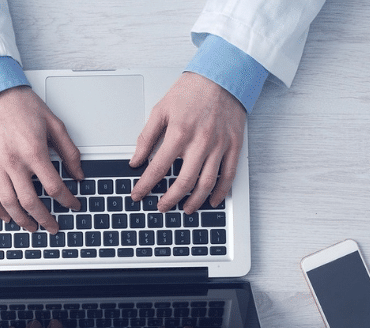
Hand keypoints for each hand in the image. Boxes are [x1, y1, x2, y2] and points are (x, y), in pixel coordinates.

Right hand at [0, 86, 84, 233]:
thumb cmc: (22, 105)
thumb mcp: (54, 124)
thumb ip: (69, 152)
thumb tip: (79, 174)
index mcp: (34, 152)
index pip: (54, 187)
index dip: (67, 201)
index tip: (73, 205)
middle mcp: (14, 161)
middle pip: (31, 202)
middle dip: (45, 219)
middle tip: (53, 227)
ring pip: (9, 203)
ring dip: (22, 220)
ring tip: (32, 227)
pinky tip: (6, 216)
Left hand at [129, 72, 246, 213]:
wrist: (222, 76)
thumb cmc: (191, 91)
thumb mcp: (161, 109)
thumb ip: (146, 137)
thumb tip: (136, 160)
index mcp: (179, 133)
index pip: (158, 168)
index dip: (145, 185)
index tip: (138, 195)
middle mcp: (200, 142)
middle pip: (184, 182)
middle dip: (170, 199)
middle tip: (161, 207)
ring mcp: (219, 146)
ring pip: (207, 183)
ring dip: (195, 201)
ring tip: (185, 209)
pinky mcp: (233, 146)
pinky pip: (228, 175)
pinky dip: (220, 192)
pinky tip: (212, 201)